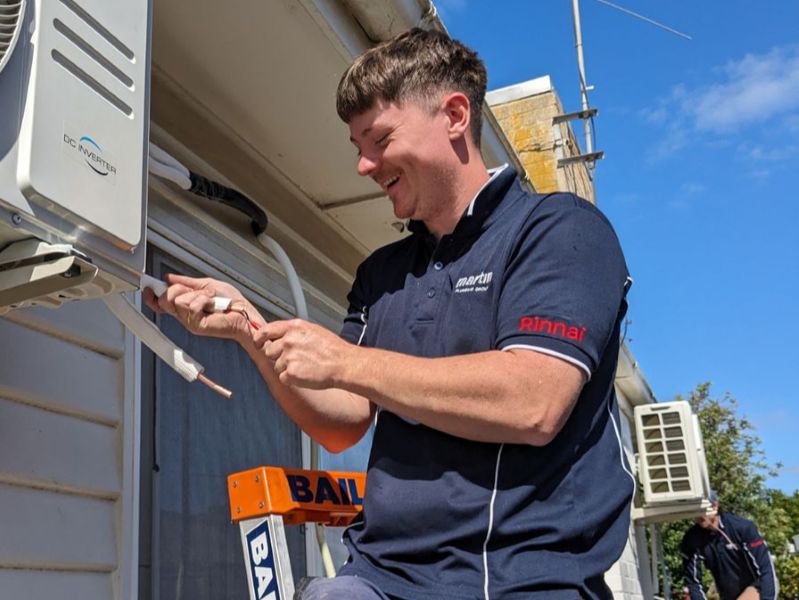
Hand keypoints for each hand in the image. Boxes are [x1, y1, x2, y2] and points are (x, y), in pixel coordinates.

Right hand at [142, 273, 263, 342]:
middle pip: (165, 299)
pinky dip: (204, 300)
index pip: (160, 304)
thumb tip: (170, 278)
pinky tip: (212, 304)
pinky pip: (191, 306)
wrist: (246, 313)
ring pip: (178, 300)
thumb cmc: (233, 302)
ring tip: (210, 300)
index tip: (149, 286)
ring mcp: (190, 321)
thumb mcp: (207, 285)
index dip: (152, 296)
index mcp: (185, 306)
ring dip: (197, 294)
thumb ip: (188, 282)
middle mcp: (185, 315)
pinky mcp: (197, 325)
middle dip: (178, 289)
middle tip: (195, 291)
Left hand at [253, 319, 354, 388]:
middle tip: (296, 359)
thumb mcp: (313, 330)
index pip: (266, 330)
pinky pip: (283, 378)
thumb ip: (294, 332)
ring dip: (287, 369)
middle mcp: (289, 340)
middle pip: (269, 351)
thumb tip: (278, 335)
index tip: (258, 343)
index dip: (259, 338)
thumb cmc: (332, 349)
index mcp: (294, 327)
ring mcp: (289, 356)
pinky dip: (292, 379)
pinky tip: (305, 374)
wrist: (343, 364)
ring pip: (277, 366)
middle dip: (278, 356)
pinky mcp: (290, 372)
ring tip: (305, 366)